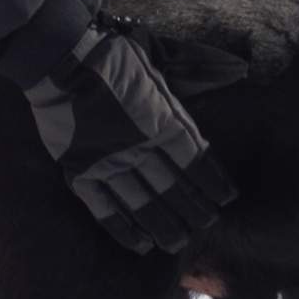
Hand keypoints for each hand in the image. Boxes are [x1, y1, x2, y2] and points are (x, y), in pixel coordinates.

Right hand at [24, 15, 242, 253]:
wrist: (59, 57)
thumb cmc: (113, 54)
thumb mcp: (163, 57)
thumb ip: (199, 68)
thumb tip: (239, 68)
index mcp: (162, 120)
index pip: (196, 160)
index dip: (212, 181)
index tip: (226, 197)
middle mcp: (139, 147)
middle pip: (174, 188)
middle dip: (193, 210)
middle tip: (205, 224)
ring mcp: (109, 162)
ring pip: (143, 204)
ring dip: (163, 226)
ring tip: (179, 242)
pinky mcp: (80, 171)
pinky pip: (105, 209)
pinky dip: (123, 229)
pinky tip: (140, 244)